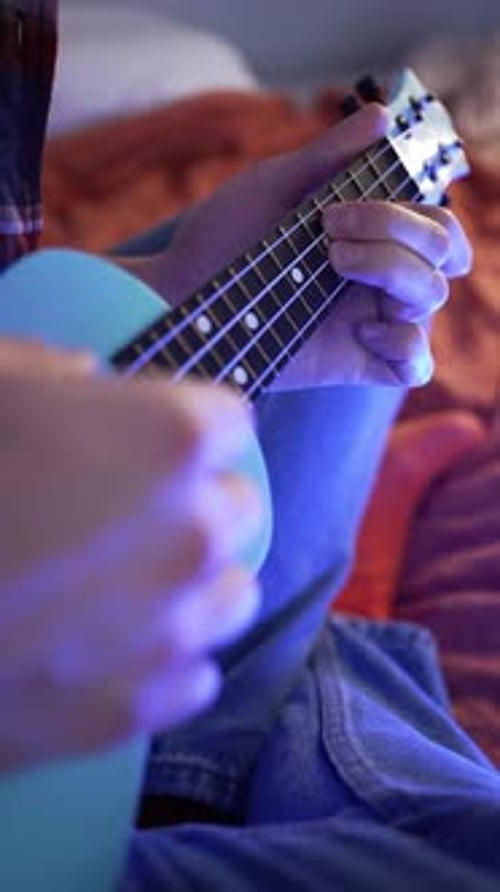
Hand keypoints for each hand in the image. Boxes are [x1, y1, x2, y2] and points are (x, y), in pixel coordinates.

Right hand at [0, 341, 261, 769]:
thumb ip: (48, 369)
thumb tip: (87, 381)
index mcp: (168, 440)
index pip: (228, 423)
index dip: (182, 427)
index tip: (142, 441)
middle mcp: (195, 535)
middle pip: (236, 508)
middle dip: (191, 503)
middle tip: (124, 514)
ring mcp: (171, 632)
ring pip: (231, 595)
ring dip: (192, 583)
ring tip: (126, 586)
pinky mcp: (135, 712)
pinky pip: (192, 676)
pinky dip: (160, 661)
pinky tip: (105, 651)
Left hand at [144, 104, 471, 389]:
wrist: (180, 290)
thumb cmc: (223, 234)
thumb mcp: (275, 187)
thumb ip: (330, 156)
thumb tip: (381, 115)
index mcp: (372, 236)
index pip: (434, 224)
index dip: (409, 213)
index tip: (336, 211)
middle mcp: (379, 277)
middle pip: (442, 256)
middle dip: (399, 237)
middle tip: (331, 239)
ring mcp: (370, 320)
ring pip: (431, 299)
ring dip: (394, 273)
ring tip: (332, 266)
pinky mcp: (355, 361)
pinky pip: (414, 364)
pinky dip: (405, 344)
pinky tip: (362, 330)